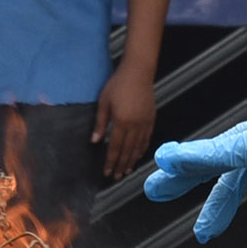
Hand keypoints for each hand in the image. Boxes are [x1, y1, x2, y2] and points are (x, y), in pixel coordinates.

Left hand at [94, 66, 158, 180]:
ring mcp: (145, 123)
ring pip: (138, 147)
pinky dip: (142, 149)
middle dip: (121, 165)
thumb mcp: (104, 102)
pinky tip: (138, 155)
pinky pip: (147, 139)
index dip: (110, 161)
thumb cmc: (118, 83)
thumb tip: (95, 140)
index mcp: (122, 122)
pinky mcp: (151, 119)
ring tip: (126, 170)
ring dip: (132, 160)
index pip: (115, 148)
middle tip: (116, 176)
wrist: (138, 71)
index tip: (107, 171)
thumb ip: (100, 123)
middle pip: (127, 151)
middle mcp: (135, 125)